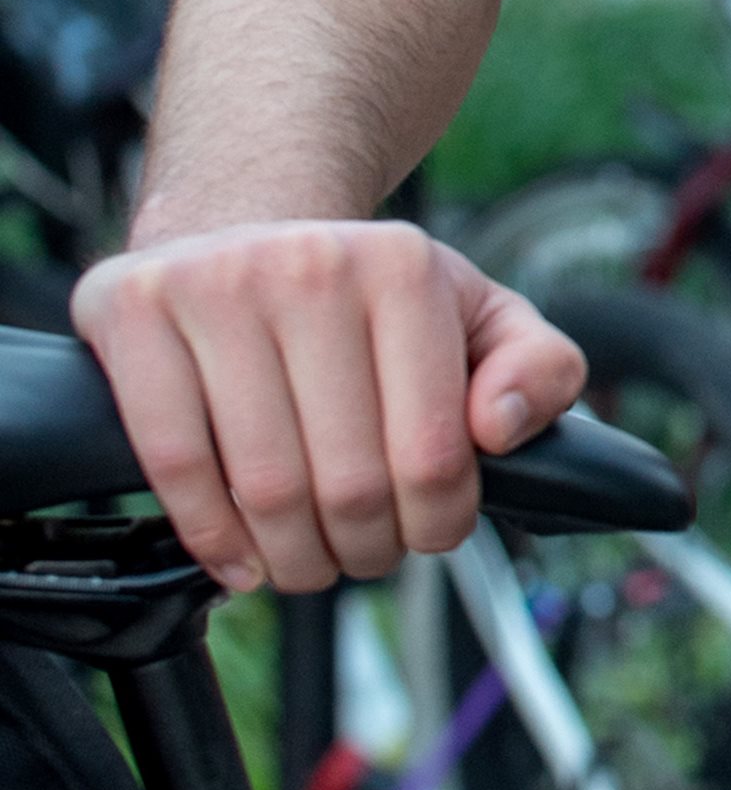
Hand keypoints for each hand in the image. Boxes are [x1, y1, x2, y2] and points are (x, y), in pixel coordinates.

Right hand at [72, 221, 588, 596]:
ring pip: (264, 485)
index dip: (438, 524)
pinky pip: (173, 460)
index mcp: (403, 267)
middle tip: (365, 553)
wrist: (245, 229)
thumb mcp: (481, 315)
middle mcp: (309, 264)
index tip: (428, 532)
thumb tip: (501, 427)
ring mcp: (212, 283)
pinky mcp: (130, 310)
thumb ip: (541, 369)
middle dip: (366, 549)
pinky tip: (240, 558)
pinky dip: (211, 536)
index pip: (434, 452)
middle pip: (349, 482)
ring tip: (308, 560)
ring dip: (294, 557)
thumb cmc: (368, 298)